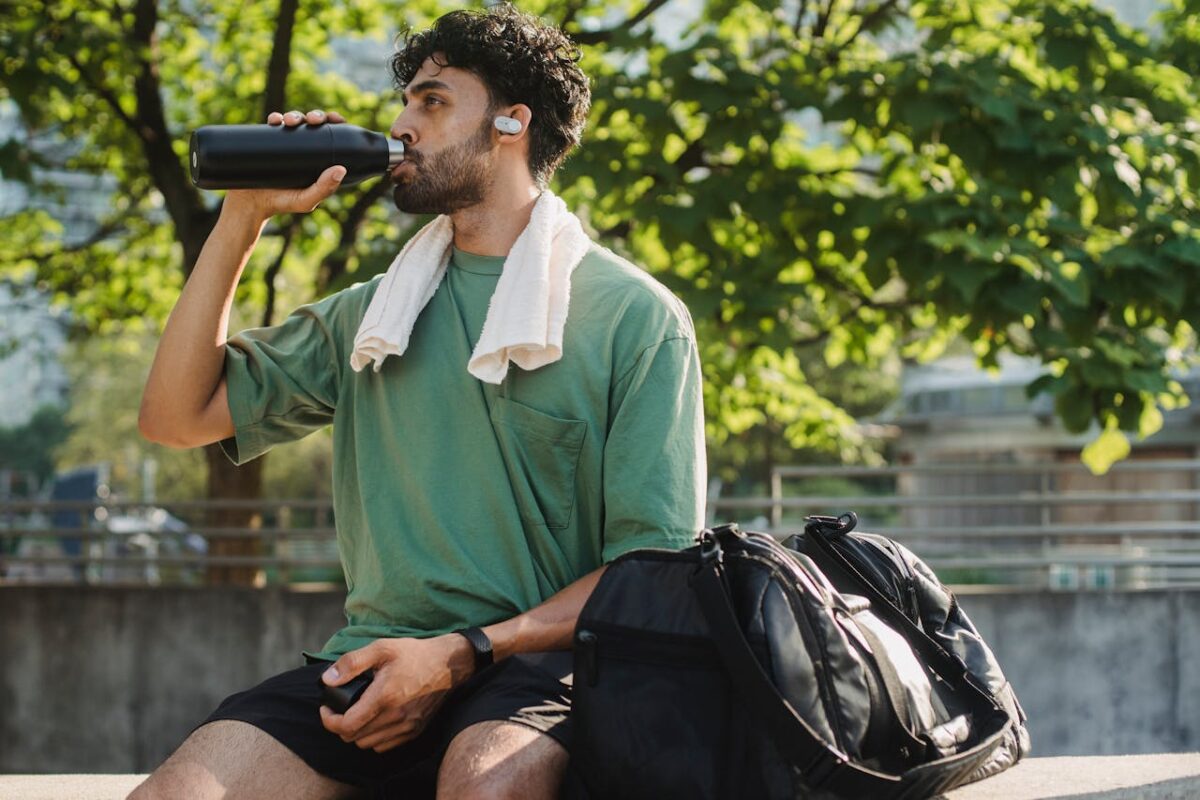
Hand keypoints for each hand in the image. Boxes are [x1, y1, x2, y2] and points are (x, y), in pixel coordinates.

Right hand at [221, 109, 348, 221]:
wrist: (249, 203)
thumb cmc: (281, 203)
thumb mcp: (305, 200)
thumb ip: (324, 188)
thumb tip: (341, 169)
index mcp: (318, 158)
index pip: (331, 135)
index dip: (335, 122)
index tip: (335, 119)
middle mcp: (303, 147)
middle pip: (313, 124)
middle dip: (315, 115)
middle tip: (312, 120)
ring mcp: (284, 142)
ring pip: (294, 120)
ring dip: (295, 115)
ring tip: (291, 121)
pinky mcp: (266, 140)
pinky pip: (273, 124)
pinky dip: (275, 118)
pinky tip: (276, 120)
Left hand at [318, 635, 474, 752]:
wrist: (449, 665)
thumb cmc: (415, 654)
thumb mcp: (382, 648)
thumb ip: (352, 663)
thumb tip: (328, 679)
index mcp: (384, 697)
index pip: (346, 725)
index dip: (329, 720)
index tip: (326, 709)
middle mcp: (395, 717)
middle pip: (354, 737)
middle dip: (340, 725)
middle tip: (340, 709)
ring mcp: (406, 727)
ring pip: (368, 744)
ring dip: (357, 732)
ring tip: (357, 714)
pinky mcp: (415, 731)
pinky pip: (384, 746)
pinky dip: (374, 737)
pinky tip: (375, 720)